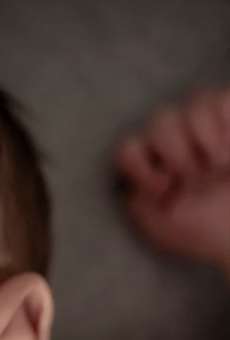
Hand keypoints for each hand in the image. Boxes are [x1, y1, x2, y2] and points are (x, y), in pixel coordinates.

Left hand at [114, 84, 229, 270]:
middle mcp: (175, 140)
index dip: (140, 166)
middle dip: (178, 152)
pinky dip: (227, 126)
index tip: (162, 189)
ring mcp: (207, 127)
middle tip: (196, 180)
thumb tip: (136, 178)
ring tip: (219, 168)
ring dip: (207, 139)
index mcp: (150, 165)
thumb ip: (136, 202)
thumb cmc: (203, 232)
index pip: (128, 146)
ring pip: (196, 101)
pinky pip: (223, 99)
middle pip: (161, 119)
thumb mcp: (159, 228)